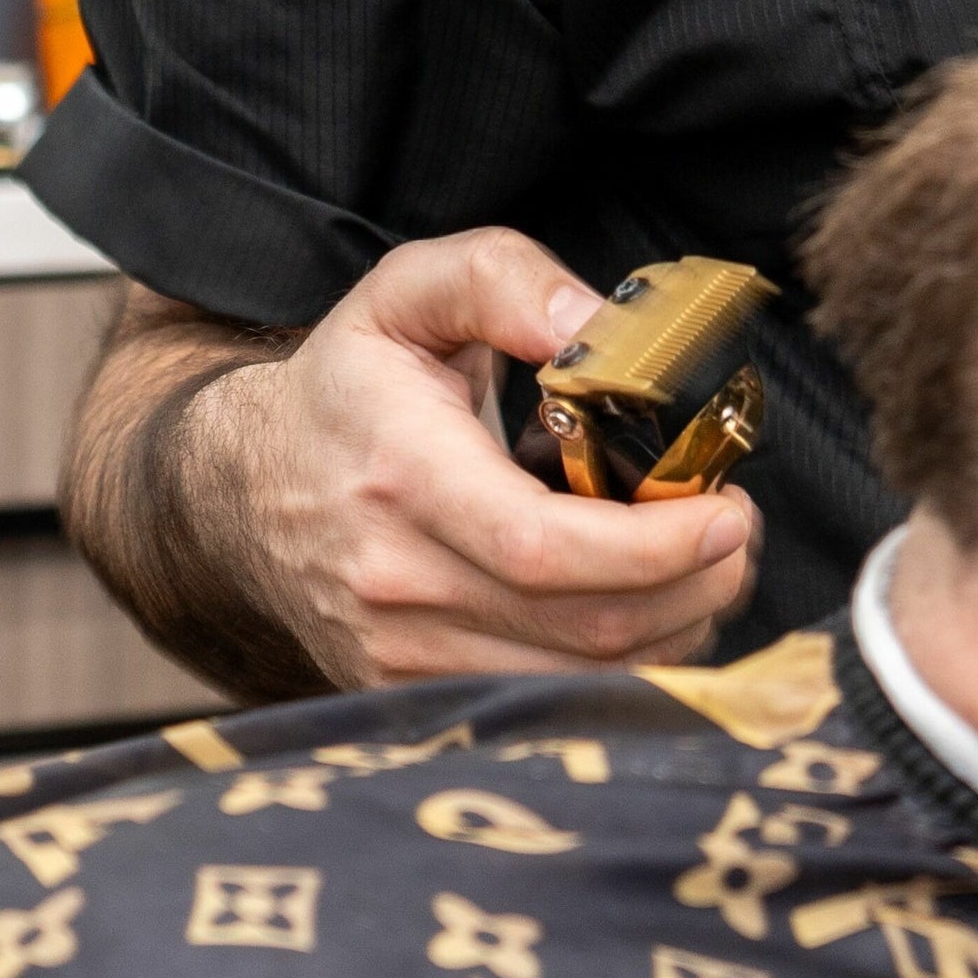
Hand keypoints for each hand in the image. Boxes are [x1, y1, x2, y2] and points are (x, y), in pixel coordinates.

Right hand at [194, 229, 759, 686]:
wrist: (242, 489)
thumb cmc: (347, 388)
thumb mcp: (409, 291)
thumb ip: (503, 279)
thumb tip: (596, 325)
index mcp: (401, 476)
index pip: (544, 551)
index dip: (655, 546)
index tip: (725, 512)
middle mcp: (396, 584)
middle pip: (584, 627)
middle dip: (694, 584)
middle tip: (735, 529)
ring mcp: (401, 654)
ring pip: (579, 677)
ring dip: (672, 627)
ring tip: (700, 561)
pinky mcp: (413, 694)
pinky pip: (549, 699)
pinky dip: (621, 662)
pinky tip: (641, 602)